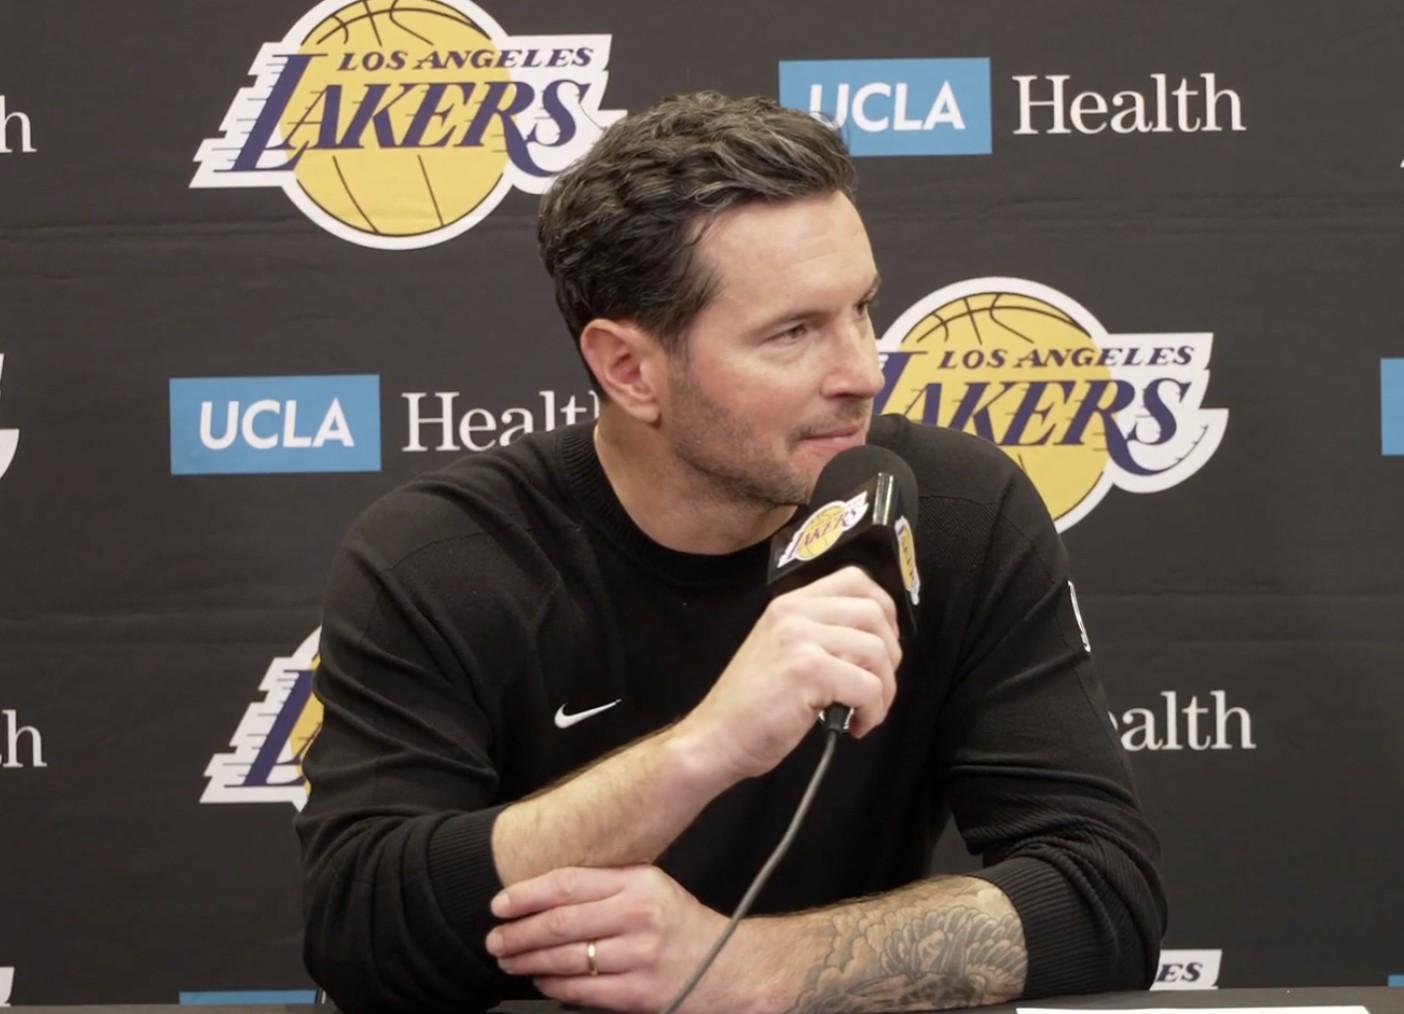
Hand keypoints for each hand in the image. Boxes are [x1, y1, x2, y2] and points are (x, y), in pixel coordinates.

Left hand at [486, 865, 730, 1012]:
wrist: (726, 965)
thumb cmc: (678, 924)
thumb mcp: (648, 887)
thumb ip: (603, 886)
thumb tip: (540, 895)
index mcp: (638, 883)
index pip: (568, 884)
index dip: (526, 894)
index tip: (500, 904)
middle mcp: (639, 916)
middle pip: (560, 923)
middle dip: (517, 933)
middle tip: (494, 938)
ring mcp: (640, 957)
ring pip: (565, 958)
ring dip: (527, 960)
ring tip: (508, 959)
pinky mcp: (638, 994)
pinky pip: (580, 990)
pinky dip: (552, 984)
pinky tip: (539, 978)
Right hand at [677, 565, 900, 780]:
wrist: (716, 738)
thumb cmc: (753, 706)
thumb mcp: (783, 650)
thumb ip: (821, 634)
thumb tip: (877, 641)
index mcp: (790, 603)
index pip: (856, 580)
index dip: (884, 611)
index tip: (882, 645)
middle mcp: (794, 612)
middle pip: (875, 612)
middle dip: (890, 655)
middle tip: (877, 687)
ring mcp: (799, 638)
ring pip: (877, 651)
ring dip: (884, 689)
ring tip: (866, 711)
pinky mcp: (807, 670)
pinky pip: (868, 687)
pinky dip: (873, 712)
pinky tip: (855, 725)